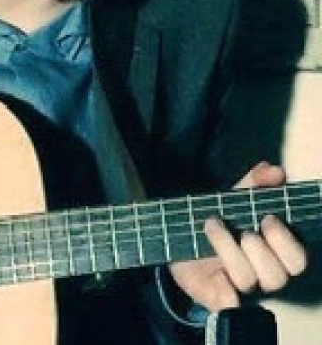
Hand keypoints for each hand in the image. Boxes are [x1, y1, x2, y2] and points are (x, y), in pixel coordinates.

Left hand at [169, 162, 306, 310]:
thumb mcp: (234, 198)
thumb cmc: (218, 220)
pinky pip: (227, 305)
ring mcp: (239, 290)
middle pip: (277, 276)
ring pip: (247, 280)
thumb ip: (254, 183)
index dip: (285, 241)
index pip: (298, 260)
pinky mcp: (216, 297)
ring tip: (212, 225)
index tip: (267, 218)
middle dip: (260, 250)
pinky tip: (217, 275)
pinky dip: (225, 293)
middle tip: (243, 230)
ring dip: (228, 249)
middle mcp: (262, 276)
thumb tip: (274, 171)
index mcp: (276, 255)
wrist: (177, 239)